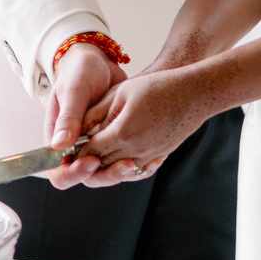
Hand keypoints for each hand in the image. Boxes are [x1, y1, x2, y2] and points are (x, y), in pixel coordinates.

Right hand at [45, 43, 125, 188]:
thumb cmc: (79, 72)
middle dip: (105, 174)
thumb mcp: (74, 91)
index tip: (92, 162)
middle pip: (86, 176)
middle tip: (125, 164)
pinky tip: (149, 158)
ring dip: (121, 171)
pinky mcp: (112, 141)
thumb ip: (68, 117)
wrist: (99, 61)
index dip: (74, 173)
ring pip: (105, 172)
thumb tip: (59, 145)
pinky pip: (119, 161)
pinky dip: (133, 163)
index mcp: (58, 138)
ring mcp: (95, 146)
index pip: (59, 171)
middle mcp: (75, 147)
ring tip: (138, 162)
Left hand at [68, 66, 213, 186]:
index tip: (66, 149)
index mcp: (122, 134)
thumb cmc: (157, 88)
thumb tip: (77, 130)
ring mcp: (149, 157)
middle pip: (102, 166)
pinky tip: (117, 160)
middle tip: (74, 158)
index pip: (90, 151)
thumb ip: (96, 113)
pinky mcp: (159, 157)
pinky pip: (136, 170)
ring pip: (118, 171)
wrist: (194, 94)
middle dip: (86, 164)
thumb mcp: (121, 92)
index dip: (76, 152)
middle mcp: (135, 151)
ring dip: (104, 167)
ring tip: (92, 159)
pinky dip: (124, 168)